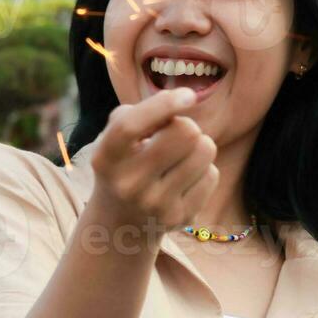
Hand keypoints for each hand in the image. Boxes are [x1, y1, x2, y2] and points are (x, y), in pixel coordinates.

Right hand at [88, 88, 219, 234]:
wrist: (121, 221)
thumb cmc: (124, 163)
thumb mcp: (115, 137)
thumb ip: (139, 114)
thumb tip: (181, 101)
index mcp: (106, 158)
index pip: (130, 126)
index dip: (163, 105)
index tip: (188, 95)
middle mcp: (128, 184)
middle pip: (184, 132)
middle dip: (186, 125)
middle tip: (176, 134)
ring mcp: (155, 204)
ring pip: (204, 150)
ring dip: (199, 145)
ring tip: (182, 155)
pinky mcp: (180, 217)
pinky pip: (211, 174)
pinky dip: (203, 169)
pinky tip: (185, 178)